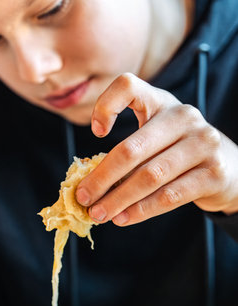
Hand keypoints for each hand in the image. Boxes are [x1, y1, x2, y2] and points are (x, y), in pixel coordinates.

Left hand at [76, 73, 237, 225]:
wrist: (230, 168)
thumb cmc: (179, 154)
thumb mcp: (157, 140)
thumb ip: (130, 152)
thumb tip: (90, 185)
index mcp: (162, 102)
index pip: (129, 86)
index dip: (106, 105)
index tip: (96, 133)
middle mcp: (184, 117)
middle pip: (132, 148)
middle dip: (102, 178)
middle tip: (83, 198)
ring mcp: (202, 144)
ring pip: (149, 176)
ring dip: (118, 199)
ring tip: (99, 214)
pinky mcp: (213, 173)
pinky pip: (169, 196)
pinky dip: (141, 210)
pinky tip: (123, 218)